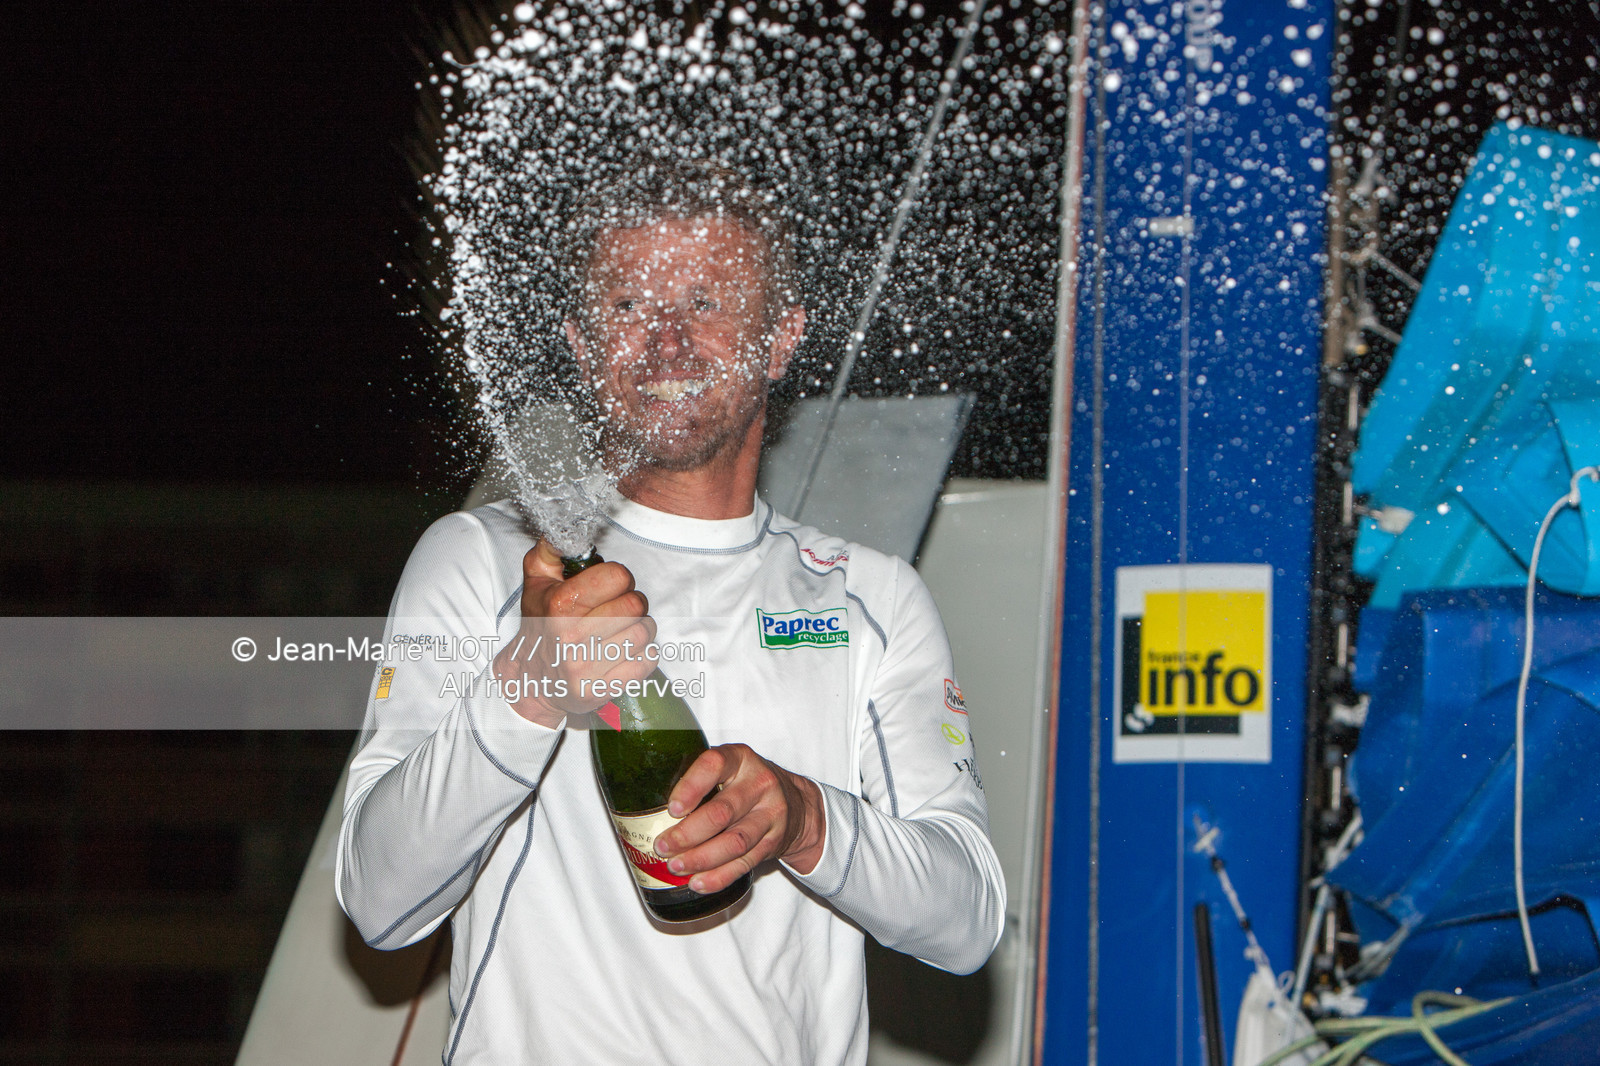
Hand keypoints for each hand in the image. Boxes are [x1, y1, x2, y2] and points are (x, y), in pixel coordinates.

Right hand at [492, 540, 655, 727]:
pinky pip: (647, 661)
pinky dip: (642, 654)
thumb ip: (552, 548)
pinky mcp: (601, 690)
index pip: (618, 577)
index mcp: (559, 605)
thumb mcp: (537, 581)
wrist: (532, 679)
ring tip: (619, 630)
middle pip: (635, 604)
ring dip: (638, 628)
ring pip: (644, 632)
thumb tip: (567, 527)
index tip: (608, 585)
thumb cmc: (541, 624)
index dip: (618, 577)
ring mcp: (586, 667)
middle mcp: (571, 637)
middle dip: (631, 602)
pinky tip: (622, 652)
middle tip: (617, 608)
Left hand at [652, 743, 825, 893]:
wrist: (796, 803)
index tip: (671, 809)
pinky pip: (744, 864)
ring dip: (701, 859)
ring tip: (676, 866)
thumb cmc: (746, 783)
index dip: (691, 787)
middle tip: (662, 846)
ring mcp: (770, 814)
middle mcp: (758, 783)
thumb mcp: (728, 768)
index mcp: (740, 758)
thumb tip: (644, 806)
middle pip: (721, 813)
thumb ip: (697, 779)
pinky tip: (698, 882)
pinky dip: (719, 876)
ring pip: (734, 842)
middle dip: (688, 834)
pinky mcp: (773, 842)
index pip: (714, 765)